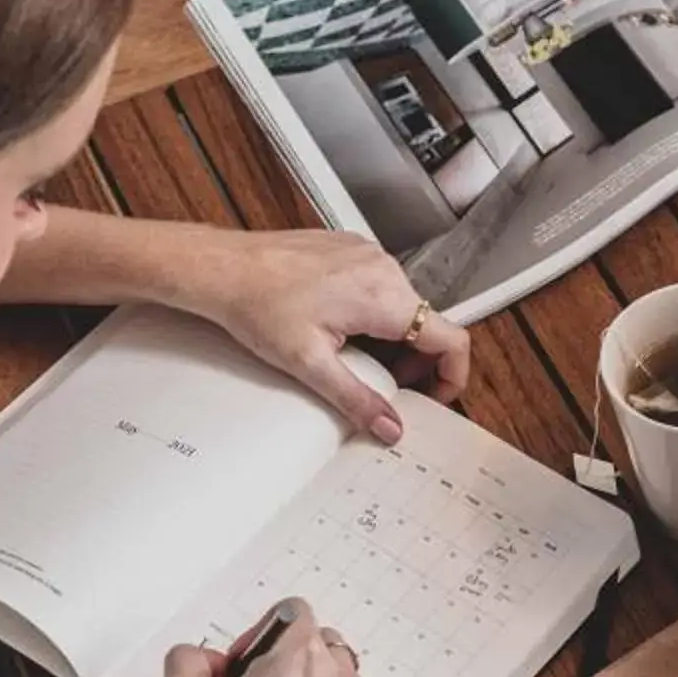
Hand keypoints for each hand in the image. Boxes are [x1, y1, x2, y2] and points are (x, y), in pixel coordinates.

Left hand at [192, 229, 469, 442]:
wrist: (225, 269)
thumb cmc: (258, 305)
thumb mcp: (309, 364)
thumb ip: (357, 399)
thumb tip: (389, 427)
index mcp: (383, 296)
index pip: (452, 338)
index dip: (452, 375)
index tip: (436, 396)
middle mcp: (384, 268)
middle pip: (430, 324)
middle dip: (418, 362)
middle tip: (389, 386)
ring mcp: (369, 254)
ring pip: (407, 305)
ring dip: (397, 338)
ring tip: (360, 358)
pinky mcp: (353, 249)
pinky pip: (384, 286)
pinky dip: (378, 313)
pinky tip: (344, 329)